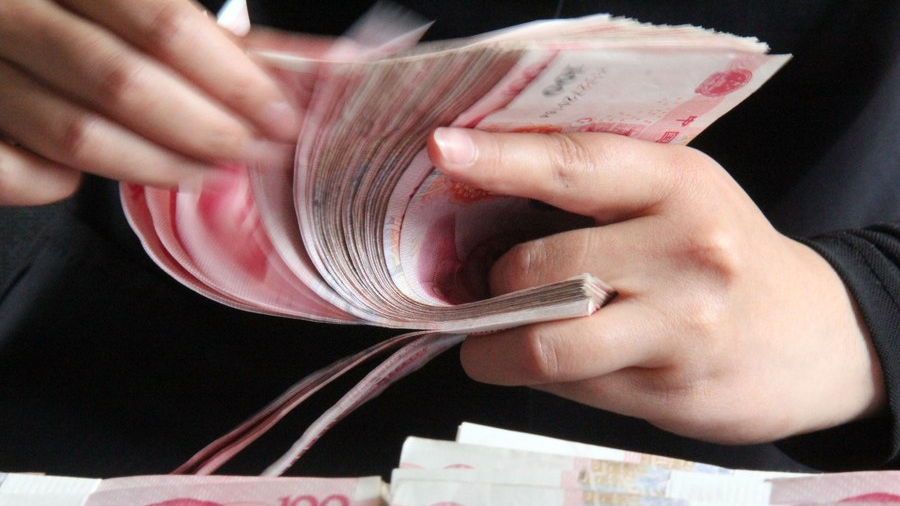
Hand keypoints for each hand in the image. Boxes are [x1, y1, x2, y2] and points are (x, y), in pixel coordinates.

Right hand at [0, 0, 301, 204]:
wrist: (3, 15)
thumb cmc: (86, 12)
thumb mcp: (143, 1)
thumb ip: (226, 37)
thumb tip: (328, 64)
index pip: (164, 25)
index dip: (234, 80)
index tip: (281, 117)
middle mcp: (12, 12)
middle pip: (123, 84)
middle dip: (207, 130)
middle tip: (255, 153)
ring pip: (76, 136)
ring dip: (159, 166)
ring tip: (209, 173)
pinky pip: (21, 172)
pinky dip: (64, 184)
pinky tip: (98, 174)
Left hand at [428, 127, 884, 443]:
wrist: (812, 337)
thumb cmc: (722, 253)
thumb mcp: (678, 198)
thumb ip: (599, 198)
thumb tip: (484, 209)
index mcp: (680, 185)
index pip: (575, 167)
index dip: (502, 160)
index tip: (444, 152)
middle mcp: (685, 253)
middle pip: (539, 269)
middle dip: (493, 284)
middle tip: (485, 286)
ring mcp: (680, 328)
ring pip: (545, 345)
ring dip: (494, 348)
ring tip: (488, 343)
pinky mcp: (671, 391)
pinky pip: (572, 387)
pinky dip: (540, 376)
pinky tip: (555, 361)